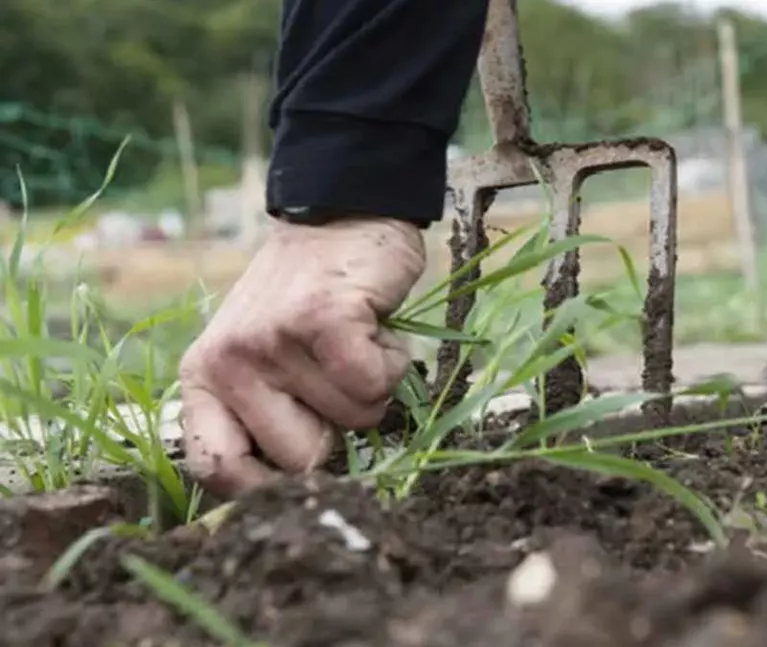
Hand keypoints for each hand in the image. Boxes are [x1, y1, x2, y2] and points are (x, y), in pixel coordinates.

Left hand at [178, 216, 424, 495]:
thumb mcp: (264, 359)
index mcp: (204, 379)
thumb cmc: (308, 301)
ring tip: (353, 340)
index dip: (267, 488)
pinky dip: (393, 362)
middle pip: (302, 458)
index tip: (305, 470)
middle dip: (337, 428)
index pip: (215, 470)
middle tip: (334, 376)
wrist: (341, 214)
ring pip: (353, 419)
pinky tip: (374, 329)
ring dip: (372, 386)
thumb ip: (264, 418)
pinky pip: (375, 383)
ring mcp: (273, 340)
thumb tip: (294, 499)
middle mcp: (228, 362)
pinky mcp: (322, 319)